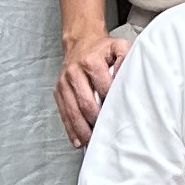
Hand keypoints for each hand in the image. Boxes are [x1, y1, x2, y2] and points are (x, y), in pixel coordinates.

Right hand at [56, 25, 134, 145]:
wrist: (80, 41)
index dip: (112, 102)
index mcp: (90, 61)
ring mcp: (64, 83)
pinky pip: (64, 112)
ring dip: (81, 129)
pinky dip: (70, 128)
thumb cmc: (103, 48)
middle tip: (106, 134)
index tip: (119, 115)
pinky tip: (77, 140)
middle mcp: (74, 72)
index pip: (103, 87)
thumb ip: (125, 59)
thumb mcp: (119, 46)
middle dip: (95, 120)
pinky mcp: (58, 90)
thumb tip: (126, 78)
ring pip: (72, 110)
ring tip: (91, 142)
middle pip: (85, 102)